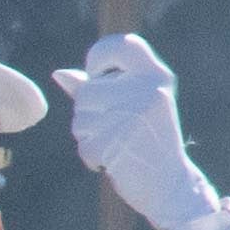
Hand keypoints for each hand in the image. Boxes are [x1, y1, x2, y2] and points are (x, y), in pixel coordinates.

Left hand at [63, 30, 229, 229]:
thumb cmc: (148, 142)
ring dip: (87, 134)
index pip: (122, 44)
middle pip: (88, 89)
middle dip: (88, 112)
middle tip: (114, 128)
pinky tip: (110, 160)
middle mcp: (148, 90)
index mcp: (156, 76)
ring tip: (116, 143)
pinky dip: (89, 155)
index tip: (95, 75)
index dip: (99, 56)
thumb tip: (59, 74)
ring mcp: (133, 115)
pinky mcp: (118, 141)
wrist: (171, 185)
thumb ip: (98, 88)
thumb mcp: (134, 106)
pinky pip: (83, 143)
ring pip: (81, 116)